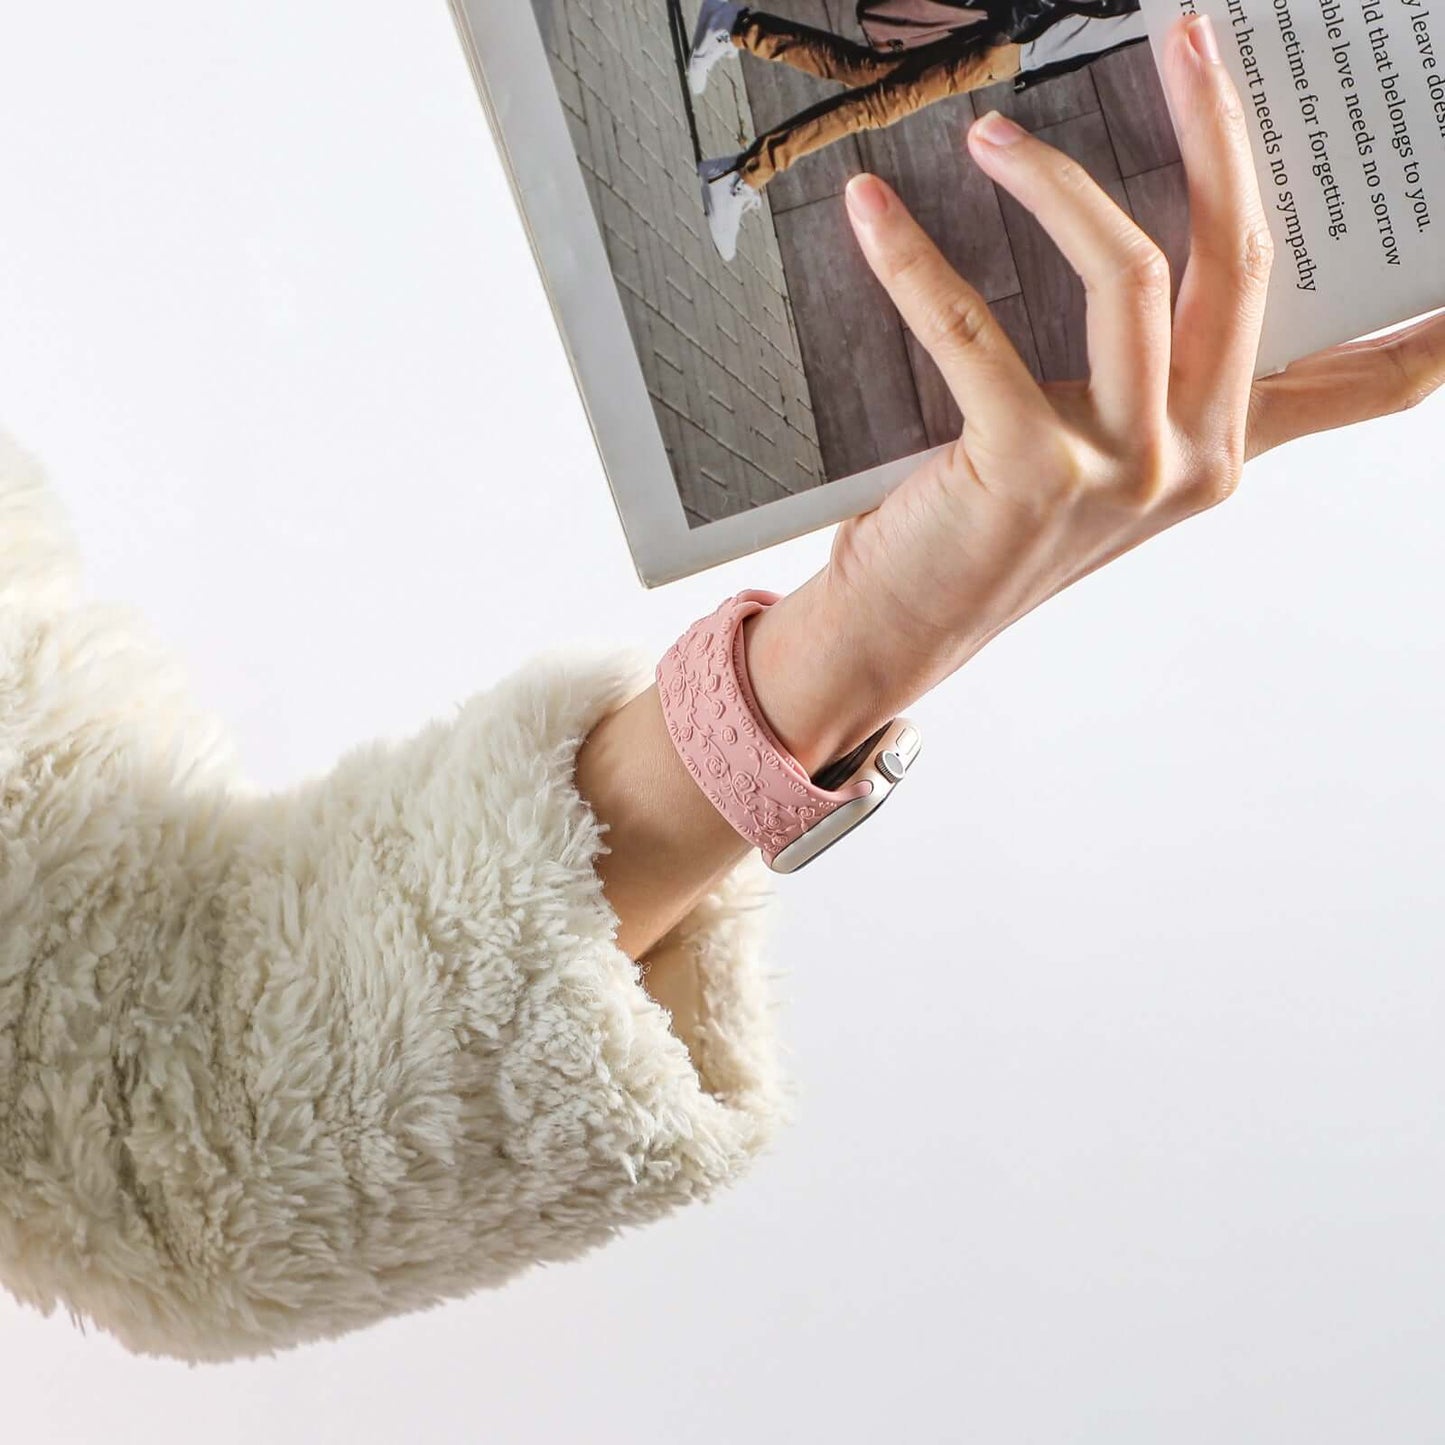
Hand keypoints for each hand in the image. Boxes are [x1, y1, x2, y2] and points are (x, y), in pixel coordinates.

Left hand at [745, 13, 1444, 769]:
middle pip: (1243, 261)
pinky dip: (917, 263)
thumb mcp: (1105, 462)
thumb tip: (1163, 275)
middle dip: (1220, 132)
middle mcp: (1197, 461)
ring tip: (991, 137)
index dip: (1438, 323)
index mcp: (1227, 449)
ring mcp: (1125, 472)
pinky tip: (874, 213)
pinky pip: (977, 332)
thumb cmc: (990, 531)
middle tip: (1187, 41)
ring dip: (1055, 183)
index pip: (1368, 381)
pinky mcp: (1034, 473)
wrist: (904, 631)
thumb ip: (1160, 388)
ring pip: (1133, 274)